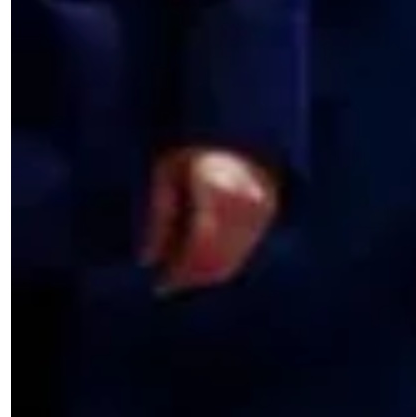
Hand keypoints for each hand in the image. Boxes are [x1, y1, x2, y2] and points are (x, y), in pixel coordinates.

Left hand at [140, 146, 280, 296]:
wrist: (239, 130)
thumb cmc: (194, 149)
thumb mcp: (167, 174)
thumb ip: (159, 217)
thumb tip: (146, 261)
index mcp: (215, 192)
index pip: (196, 247)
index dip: (178, 271)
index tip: (159, 286)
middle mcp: (242, 204)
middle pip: (216, 259)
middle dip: (190, 278)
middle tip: (167, 286)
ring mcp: (260, 210)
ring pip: (233, 259)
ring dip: (205, 274)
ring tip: (181, 276)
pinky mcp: (269, 213)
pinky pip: (244, 249)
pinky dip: (223, 262)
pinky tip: (202, 262)